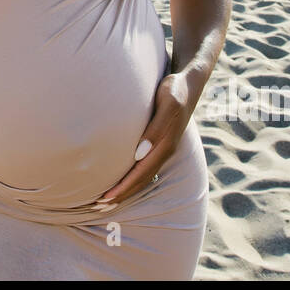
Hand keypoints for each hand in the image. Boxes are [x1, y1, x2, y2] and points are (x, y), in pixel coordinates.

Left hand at [92, 71, 195, 207]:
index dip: (123, 188)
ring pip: (143, 175)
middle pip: (141, 180)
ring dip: (126, 189)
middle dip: (122, 195)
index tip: (105, 199)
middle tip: (99, 206)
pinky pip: (145, 166)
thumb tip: (139, 154)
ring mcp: (164, 148)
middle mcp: (165, 151)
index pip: (141, 173)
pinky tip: (123, 178)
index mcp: (165, 145)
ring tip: (107, 199)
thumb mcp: (168, 104)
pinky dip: (132, 177)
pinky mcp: (161, 143)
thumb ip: (155, 128)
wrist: (190, 83)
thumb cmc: (176, 90)